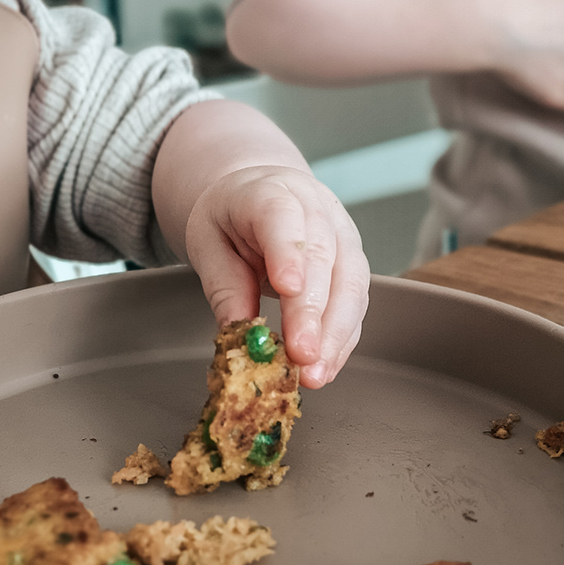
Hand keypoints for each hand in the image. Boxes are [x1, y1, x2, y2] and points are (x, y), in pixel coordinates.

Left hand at [183, 165, 369, 388]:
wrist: (259, 192)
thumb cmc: (231, 215)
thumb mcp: (207, 241)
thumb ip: (222, 284)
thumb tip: (239, 332)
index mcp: (270, 191)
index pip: (283, 217)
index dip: (288, 254)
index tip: (288, 290)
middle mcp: (316, 207)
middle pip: (322, 257)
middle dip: (313, 312)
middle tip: (301, 355)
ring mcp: (342, 234)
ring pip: (350, 283)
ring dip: (335, 334)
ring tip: (315, 373)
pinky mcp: (354, 263)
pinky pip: (356, 303)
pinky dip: (342, 339)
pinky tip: (326, 366)